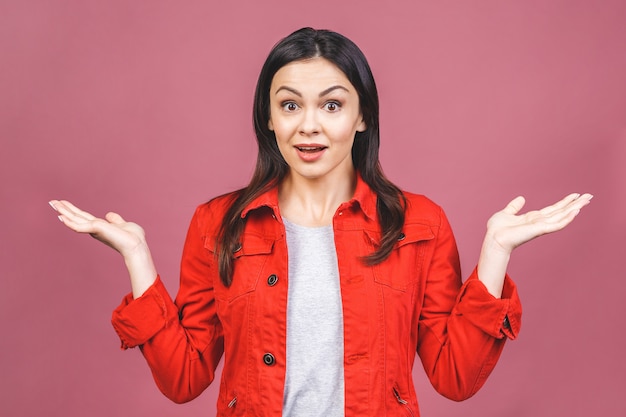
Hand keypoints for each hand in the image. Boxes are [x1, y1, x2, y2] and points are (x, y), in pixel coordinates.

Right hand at [49, 200, 146, 257]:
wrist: (136, 245)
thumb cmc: (132, 238)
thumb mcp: (122, 224)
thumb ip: (115, 220)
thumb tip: (109, 215)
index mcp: (99, 226)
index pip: (83, 216)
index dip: (72, 210)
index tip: (63, 203)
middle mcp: (94, 228)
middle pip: (76, 216)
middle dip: (64, 209)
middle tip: (52, 201)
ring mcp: (94, 229)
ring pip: (75, 219)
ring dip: (64, 212)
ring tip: (53, 204)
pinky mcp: (96, 229)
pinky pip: (79, 225)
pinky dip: (69, 222)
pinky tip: (61, 217)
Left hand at [477, 193, 591, 297]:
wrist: (494, 239)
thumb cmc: (497, 230)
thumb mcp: (506, 213)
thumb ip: (514, 207)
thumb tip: (521, 198)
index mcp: (533, 218)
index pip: (553, 209)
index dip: (564, 202)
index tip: (575, 195)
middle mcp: (540, 222)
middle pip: (561, 211)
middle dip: (575, 204)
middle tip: (589, 196)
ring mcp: (541, 226)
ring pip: (562, 216)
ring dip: (575, 208)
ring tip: (587, 200)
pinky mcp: (539, 230)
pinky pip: (557, 224)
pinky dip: (567, 218)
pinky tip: (576, 211)